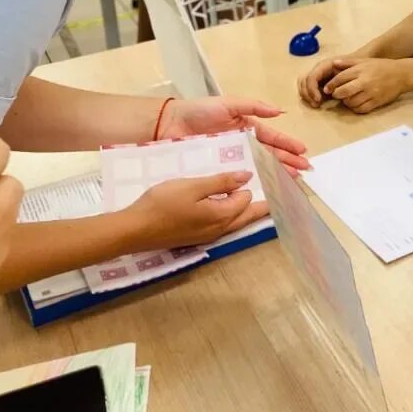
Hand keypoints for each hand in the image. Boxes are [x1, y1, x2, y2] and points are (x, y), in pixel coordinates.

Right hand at [123, 172, 268, 251]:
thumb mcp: (193, 186)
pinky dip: (232, 215)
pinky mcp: (196, 237)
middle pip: (248, 217)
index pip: (247, 199)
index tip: (266, 174)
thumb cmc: (163, 203)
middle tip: (278, 192)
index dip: (252, 184)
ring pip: (236, 222)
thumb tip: (248, 177)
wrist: (134, 230)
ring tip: (256, 195)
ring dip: (247, 210)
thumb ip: (221, 182)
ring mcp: (208, 236)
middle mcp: (220, 230)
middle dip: (263, 205)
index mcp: (222, 215)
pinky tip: (225, 205)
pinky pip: (223, 226)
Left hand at [158, 97, 309, 171]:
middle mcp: (243, 146)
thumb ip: (253, 106)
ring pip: (258, 168)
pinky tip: (264, 189)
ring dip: (276, 174)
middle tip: (304, 171)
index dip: (288, 145)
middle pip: (270, 156)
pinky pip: (239, 178)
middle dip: (288, 162)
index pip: (272, 138)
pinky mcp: (219, 171)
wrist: (169, 124)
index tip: (303, 153)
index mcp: (247, 129)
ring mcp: (232, 160)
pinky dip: (252, 184)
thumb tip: (280, 112)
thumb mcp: (228, 104)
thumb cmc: (199, 111)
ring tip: (291, 181)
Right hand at [299, 55, 348, 107]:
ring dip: (307, 96)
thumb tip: (329, 91)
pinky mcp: (317, 82)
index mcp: (323, 65)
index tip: (318, 100)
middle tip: (316, 104)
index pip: (311, 77)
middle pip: (303, 81)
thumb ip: (339, 80)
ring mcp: (316, 75)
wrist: (356, 64)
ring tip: (316, 104)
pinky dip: (310, 96)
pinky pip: (307, 89)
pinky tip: (318, 102)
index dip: (312, 89)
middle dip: (307, 94)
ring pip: (303, 85)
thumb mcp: (348, 72)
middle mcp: (317, 70)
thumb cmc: (353, 68)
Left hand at [323, 58, 411, 113]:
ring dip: (346, 102)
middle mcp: (365, 82)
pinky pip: (361, 109)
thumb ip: (349, 62)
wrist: (401, 74)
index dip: (331, 85)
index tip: (327, 89)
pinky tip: (355, 104)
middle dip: (337, 94)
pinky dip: (355, 108)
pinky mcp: (377, 102)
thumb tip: (334, 63)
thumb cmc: (382, 66)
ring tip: (346, 99)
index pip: (340, 78)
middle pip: (344, 92)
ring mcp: (371, 93)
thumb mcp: (365, 61)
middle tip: (336, 94)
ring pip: (351, 102)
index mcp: (361, 70)